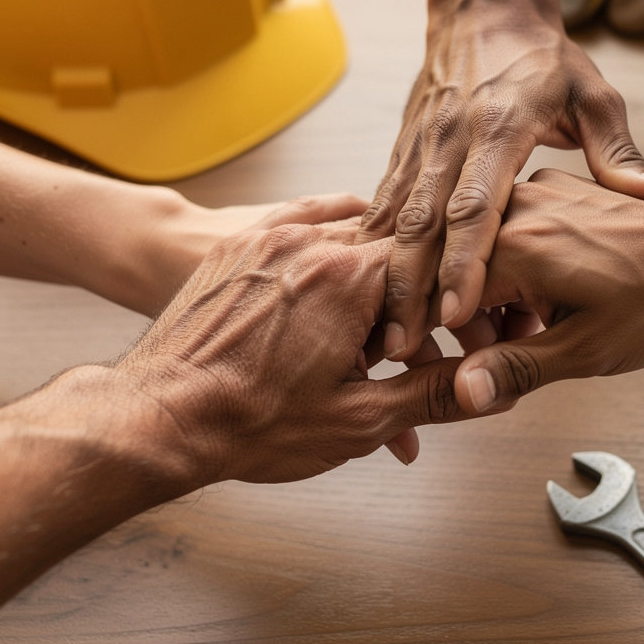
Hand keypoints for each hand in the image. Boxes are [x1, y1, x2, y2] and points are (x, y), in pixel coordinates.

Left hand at [116, 215, 471, 484]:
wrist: (157, 416)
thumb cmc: (248, 423)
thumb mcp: (357, 422)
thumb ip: (430, 395)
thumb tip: (486, 387)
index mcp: (347, 279)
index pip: (428, 261)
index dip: (455, 293)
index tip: (469, 317)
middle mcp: (311, 244)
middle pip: (392, 248)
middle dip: (417, 288)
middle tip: (432, 327)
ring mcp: (271, 238)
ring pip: (350, 234)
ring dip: (376, 271)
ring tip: (385, 316)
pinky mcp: (241, 245)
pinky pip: (303, 220)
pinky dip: (332, 237)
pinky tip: (343, 255)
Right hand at [358, 4, 643, 360]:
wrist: (484, 10)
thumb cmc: (545, 59)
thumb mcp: (593, 96)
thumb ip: (618, 152)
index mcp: (498, 129)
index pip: (475, 205)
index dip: (464, 262)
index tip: (457, 313)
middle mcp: (449, 140)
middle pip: (421, 223)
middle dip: (409, 288)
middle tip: (402, 347)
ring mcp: (420, 145)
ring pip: (394, 220)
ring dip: (385, 278)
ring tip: (381, 335)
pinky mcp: (403, 149)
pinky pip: (382, 205)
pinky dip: (371, 248)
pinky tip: (365, 290)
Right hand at [453, 168, 643, 412]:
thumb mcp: (588, 350)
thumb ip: (517, 368)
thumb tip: (463, 393)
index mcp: (517, 245)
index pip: (441, 296)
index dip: (439, 341)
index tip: (449, 365)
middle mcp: (517, 207)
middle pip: (451, 268)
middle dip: (463, 318)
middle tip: (497, 354)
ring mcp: (533, 192)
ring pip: (473, 247)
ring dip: (483, 293)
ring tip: (525, 330)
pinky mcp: (548, 190)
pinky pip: (501, 228)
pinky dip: (503, 266)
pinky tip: (534, 297)